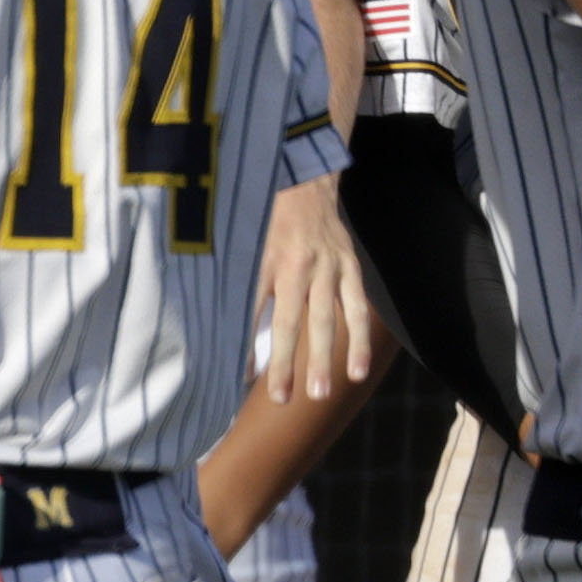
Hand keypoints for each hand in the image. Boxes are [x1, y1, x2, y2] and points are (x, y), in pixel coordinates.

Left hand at [253, 171, 379, 407]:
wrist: (306, 182)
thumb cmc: (266, 221)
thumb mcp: (243, 245)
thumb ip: (237, 286)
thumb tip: (222, 336)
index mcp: (263, 259)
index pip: (249, 310)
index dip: (244, 344)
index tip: (238, 379)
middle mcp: (297, 265)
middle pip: (289, 321)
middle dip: (285, 363)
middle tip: (281, 399)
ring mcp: (327, 267)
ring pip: (326, 320)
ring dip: (325, 359)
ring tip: (321, 394)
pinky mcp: (349, 268)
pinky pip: (357, 309)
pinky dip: (358, 341)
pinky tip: (358, 371)